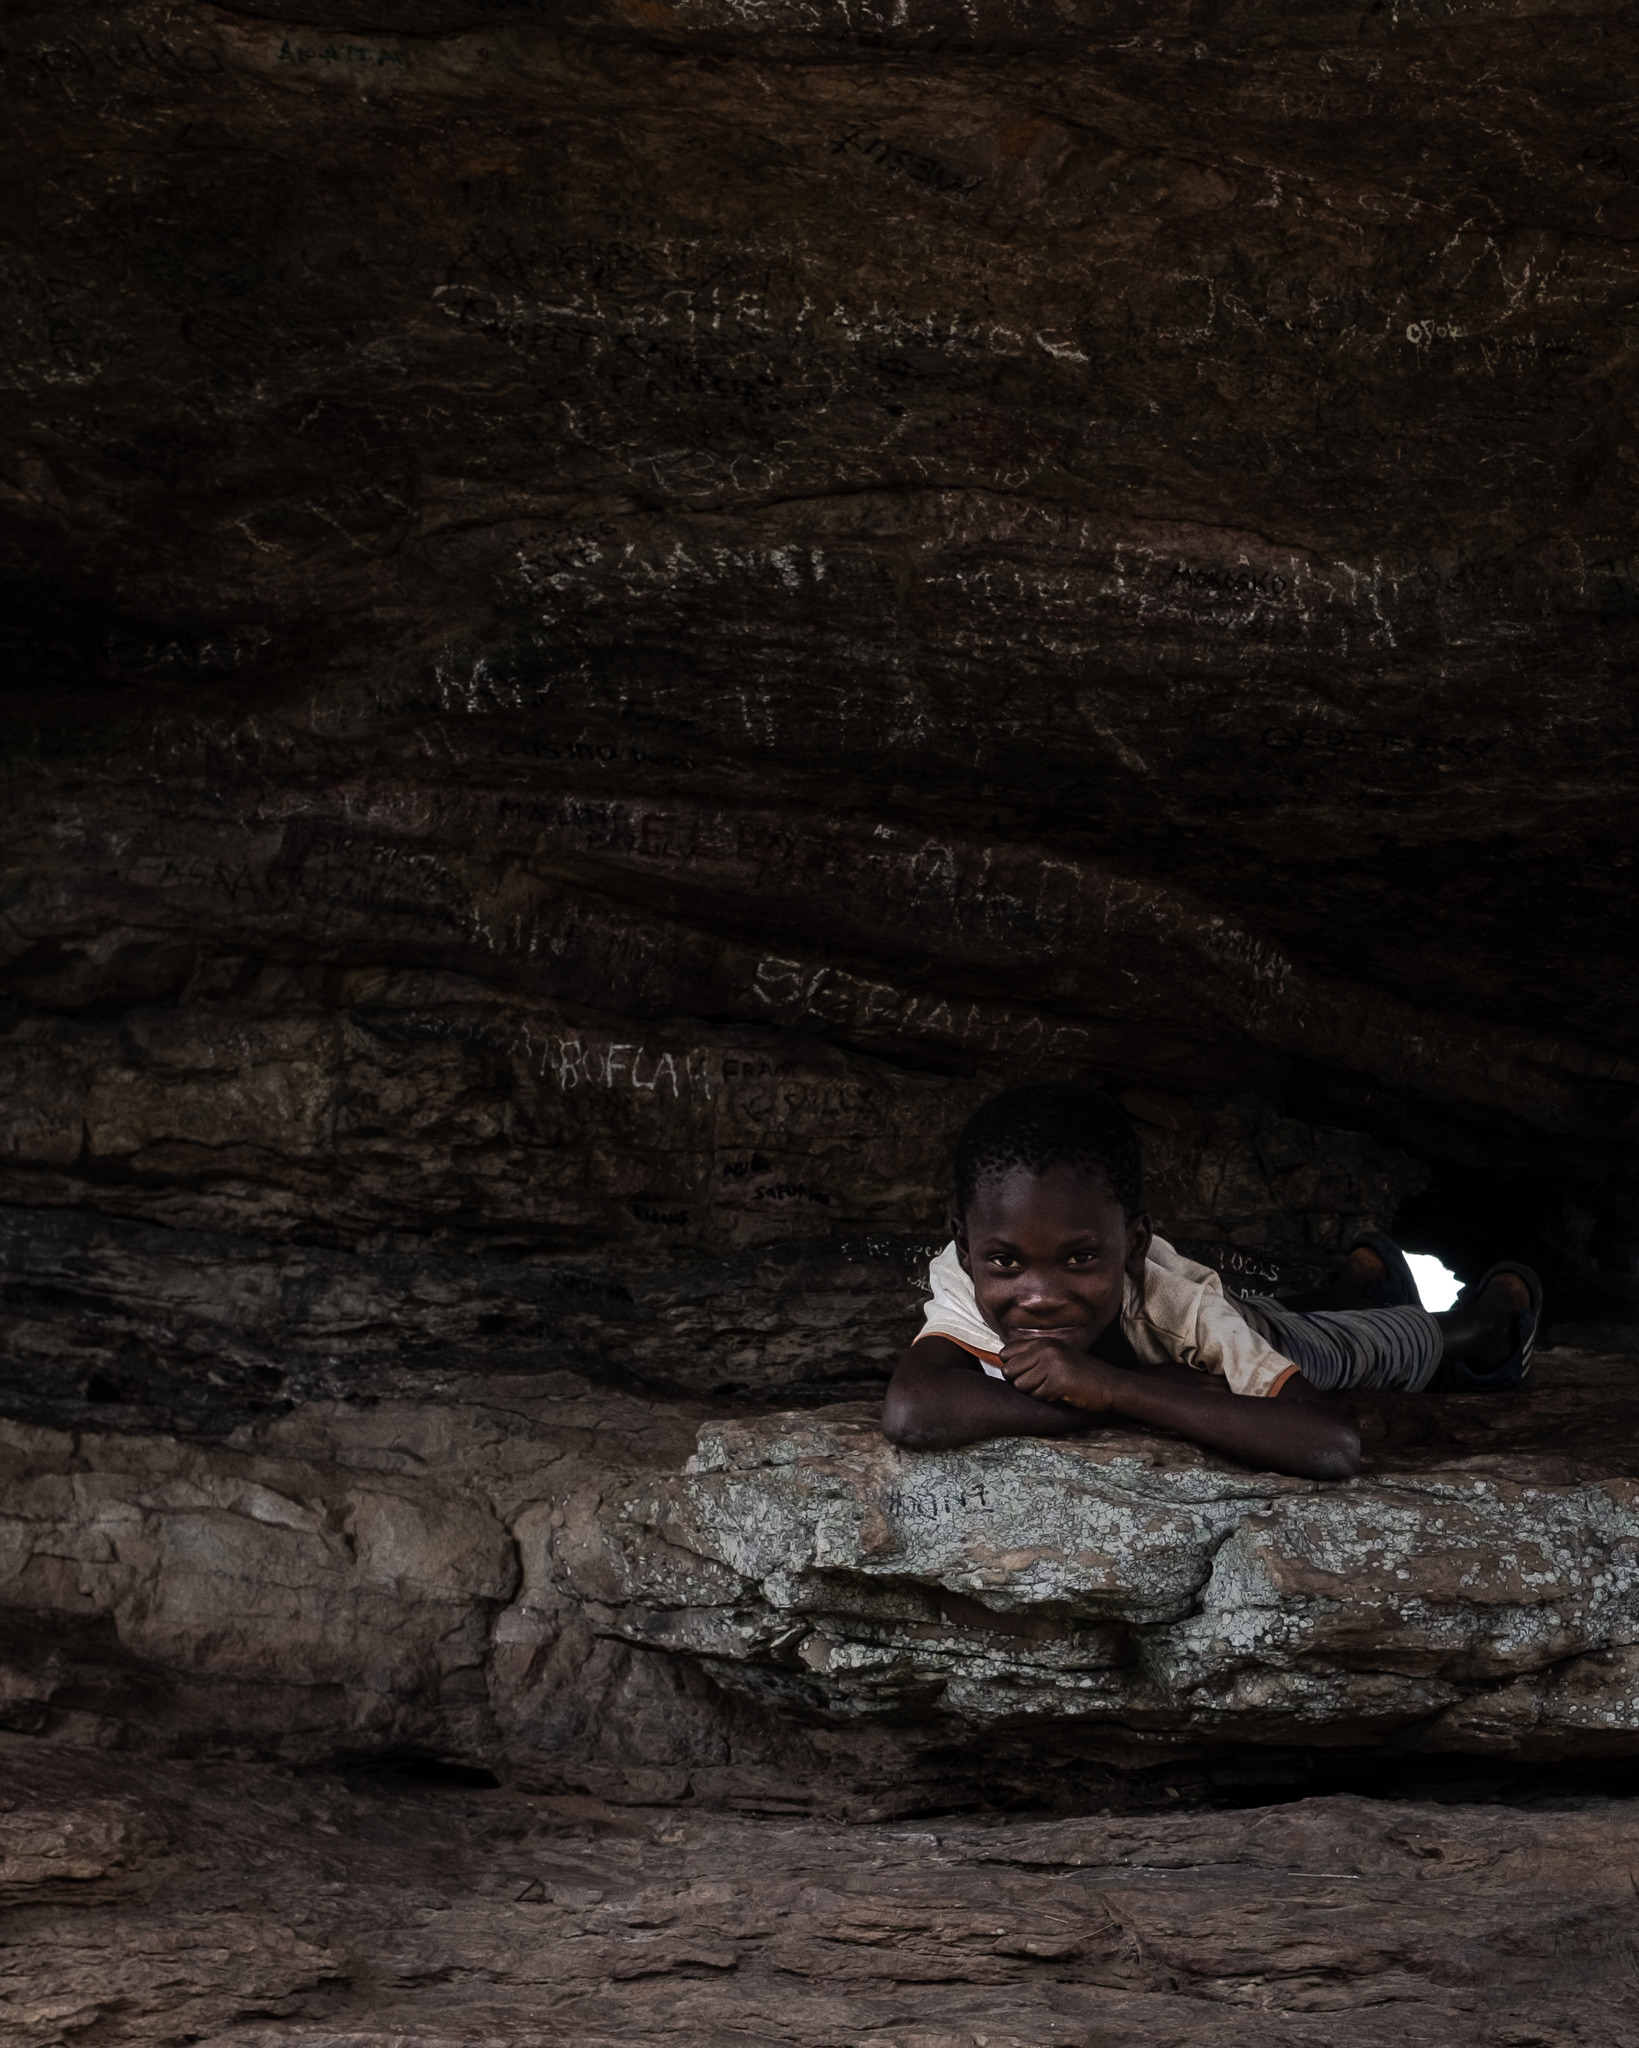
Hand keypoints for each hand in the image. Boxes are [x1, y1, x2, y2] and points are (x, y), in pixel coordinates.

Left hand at [998, 1338, 1119, 1413]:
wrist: (1111, 1386)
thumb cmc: (1082, 1375)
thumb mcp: (1057, 1357)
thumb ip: (1032, 1357)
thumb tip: (1003, 1366)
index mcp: (1043, 1341)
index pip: (1006, 1353)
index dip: (1012, 1368)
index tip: (1028, 1374)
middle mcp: (1044, 1349)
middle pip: (1008, 1371)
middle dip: (1021, 1383)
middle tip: (1041, 1385)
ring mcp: (1051, 1364)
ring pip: (1020, 1386)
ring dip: (1034, 1392)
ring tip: (1053, 1388)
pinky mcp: (1057, 1382)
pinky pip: (1036, 1396)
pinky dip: (1047, 1400)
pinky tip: (1062, 1394)